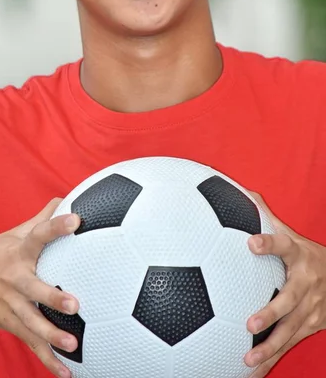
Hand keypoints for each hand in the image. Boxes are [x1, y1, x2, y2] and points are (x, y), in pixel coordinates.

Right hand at [0, 199, 79, 377]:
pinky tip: (65, 372)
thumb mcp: (13, 234)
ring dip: (51, 335)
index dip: (56, 227)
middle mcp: (14, 279)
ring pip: (31, 322)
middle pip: (33, 289)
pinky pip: (30, 343)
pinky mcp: (9, 323)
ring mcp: (10, 304)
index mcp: (18, 252)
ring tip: (72, 345)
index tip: (76, 220)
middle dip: (52, 298)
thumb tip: (64, 199)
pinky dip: (47, 360)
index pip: (39, 235)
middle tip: (74, 304)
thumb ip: (40, 219)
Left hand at [244, 192, 325, 376]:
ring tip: (248, 358)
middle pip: (290, 299)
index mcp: (299, 255)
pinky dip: (274, 357)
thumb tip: (242, 193)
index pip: (283, 245)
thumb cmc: (307, 254)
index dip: (269, 242)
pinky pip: (290, 343)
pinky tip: (255, 371)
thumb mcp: (293, 234)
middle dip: (271, 312)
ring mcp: (312, 308)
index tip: (251, 243)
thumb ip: (267, 218)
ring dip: (270, 346)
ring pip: (291, 330)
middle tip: (250, 322)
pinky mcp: (311, 327)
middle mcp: (307, 283)